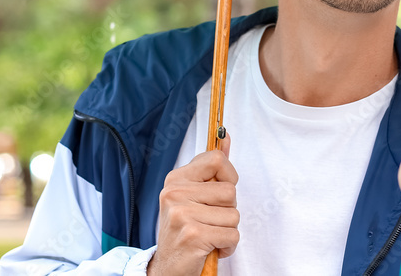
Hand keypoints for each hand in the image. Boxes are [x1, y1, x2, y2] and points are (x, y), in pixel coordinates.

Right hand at [147, 134, 238, 275]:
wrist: (167, 267)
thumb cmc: (186, 228)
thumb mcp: (194, 194)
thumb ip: (212, 167)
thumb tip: (224, 136)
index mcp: (176, 179)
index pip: (216, 160)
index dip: (228, 177)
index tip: (217, 193)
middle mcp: (174, 194)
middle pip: (230, 191)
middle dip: (228, 210)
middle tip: (208, 220)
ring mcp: (182, 214)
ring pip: (234, 215)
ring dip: (227, 229)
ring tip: (208, 234)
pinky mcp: (192, 235)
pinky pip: (232, 235)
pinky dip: (227, 245)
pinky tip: (210, 247)